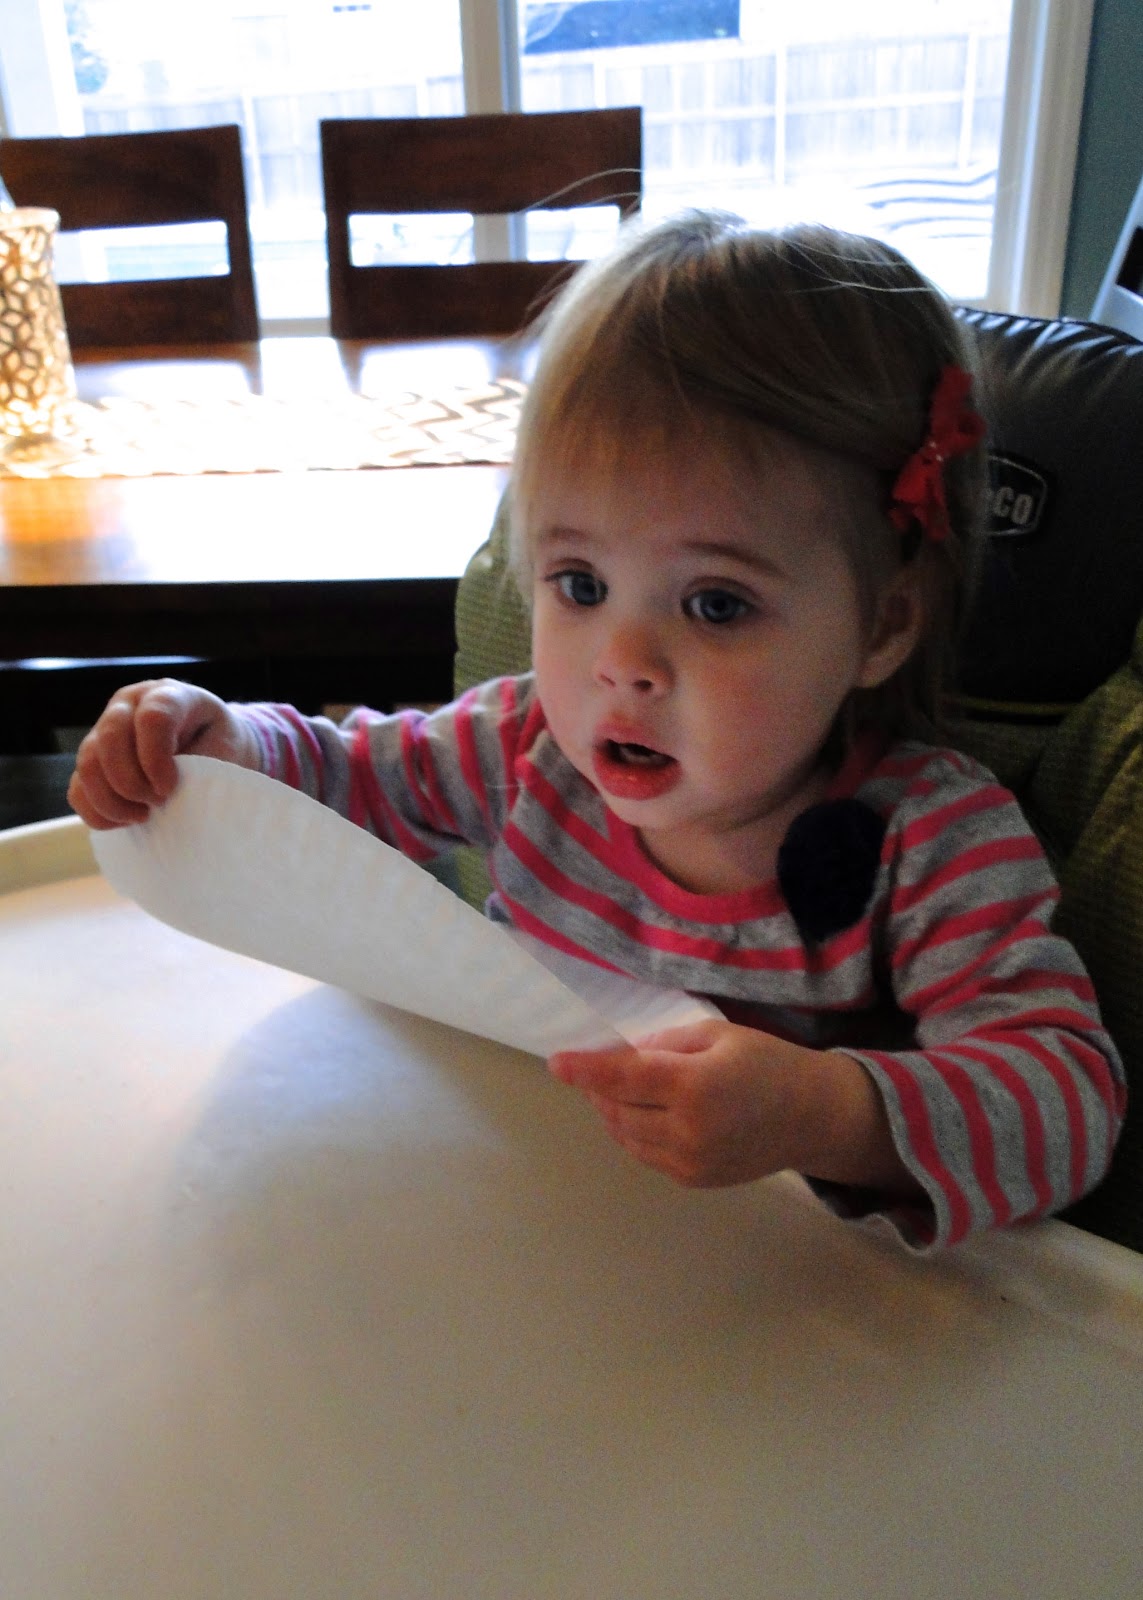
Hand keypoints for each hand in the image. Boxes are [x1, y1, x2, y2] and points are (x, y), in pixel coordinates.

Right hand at [68, 678, 258, 829]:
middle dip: (131, 782)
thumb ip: (202, 765)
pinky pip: (77, 789)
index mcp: (168, 694)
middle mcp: (129, 704)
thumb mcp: (225, 749)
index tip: (169, 788)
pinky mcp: (92, 759)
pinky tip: (126, 821)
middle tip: (157, 804)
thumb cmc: (220, 747)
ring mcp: (105, 729)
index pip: (152, 718)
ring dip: (112, 801)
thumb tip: (171, 797)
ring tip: (143, 816)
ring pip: (88, 764)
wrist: (211, 749)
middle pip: (110, 739)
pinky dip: (97, 812)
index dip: (155, 758)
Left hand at [549, 1017, 916, 1193]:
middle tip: (603, 1068)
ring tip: (623, 1090)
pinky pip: (645, 1154)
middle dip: (601, 1088)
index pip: (624, 1077)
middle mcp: (687, 1130)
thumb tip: (624, 1056)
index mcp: (695, 1086)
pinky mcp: (693, 1180)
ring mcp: (689, 1162)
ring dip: (614, 1112)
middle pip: (618, 1109)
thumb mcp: (717, 1035)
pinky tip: (647, 1114)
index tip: (557, 1062)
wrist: (810, 1118)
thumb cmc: (766, 1063)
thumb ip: (666, 1044)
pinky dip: (634, 1132)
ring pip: (626, 1137)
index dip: (586, 1070)